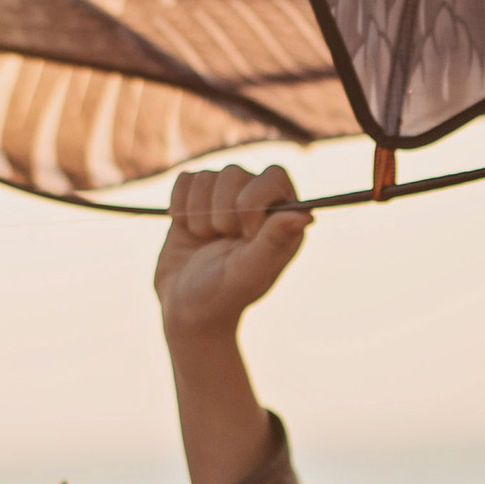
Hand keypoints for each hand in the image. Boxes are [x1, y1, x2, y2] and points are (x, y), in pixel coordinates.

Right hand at [154, 163, 309, 344]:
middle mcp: (259, 203)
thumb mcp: (249, 273)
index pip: (273, 176)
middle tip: (223, 242)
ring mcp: (226, 198)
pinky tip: (189, 231)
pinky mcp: (196, 198)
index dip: (252, 201)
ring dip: (198, 214)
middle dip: (220, 212)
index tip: (245, 236)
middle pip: (234, 173)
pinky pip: (185, 180)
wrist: (184, 310)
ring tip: (206, 241)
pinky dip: (179, 207)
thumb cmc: (223, 296)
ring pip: (207, 177)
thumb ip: (274, 242)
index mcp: (283, 218)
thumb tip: (304, 215)